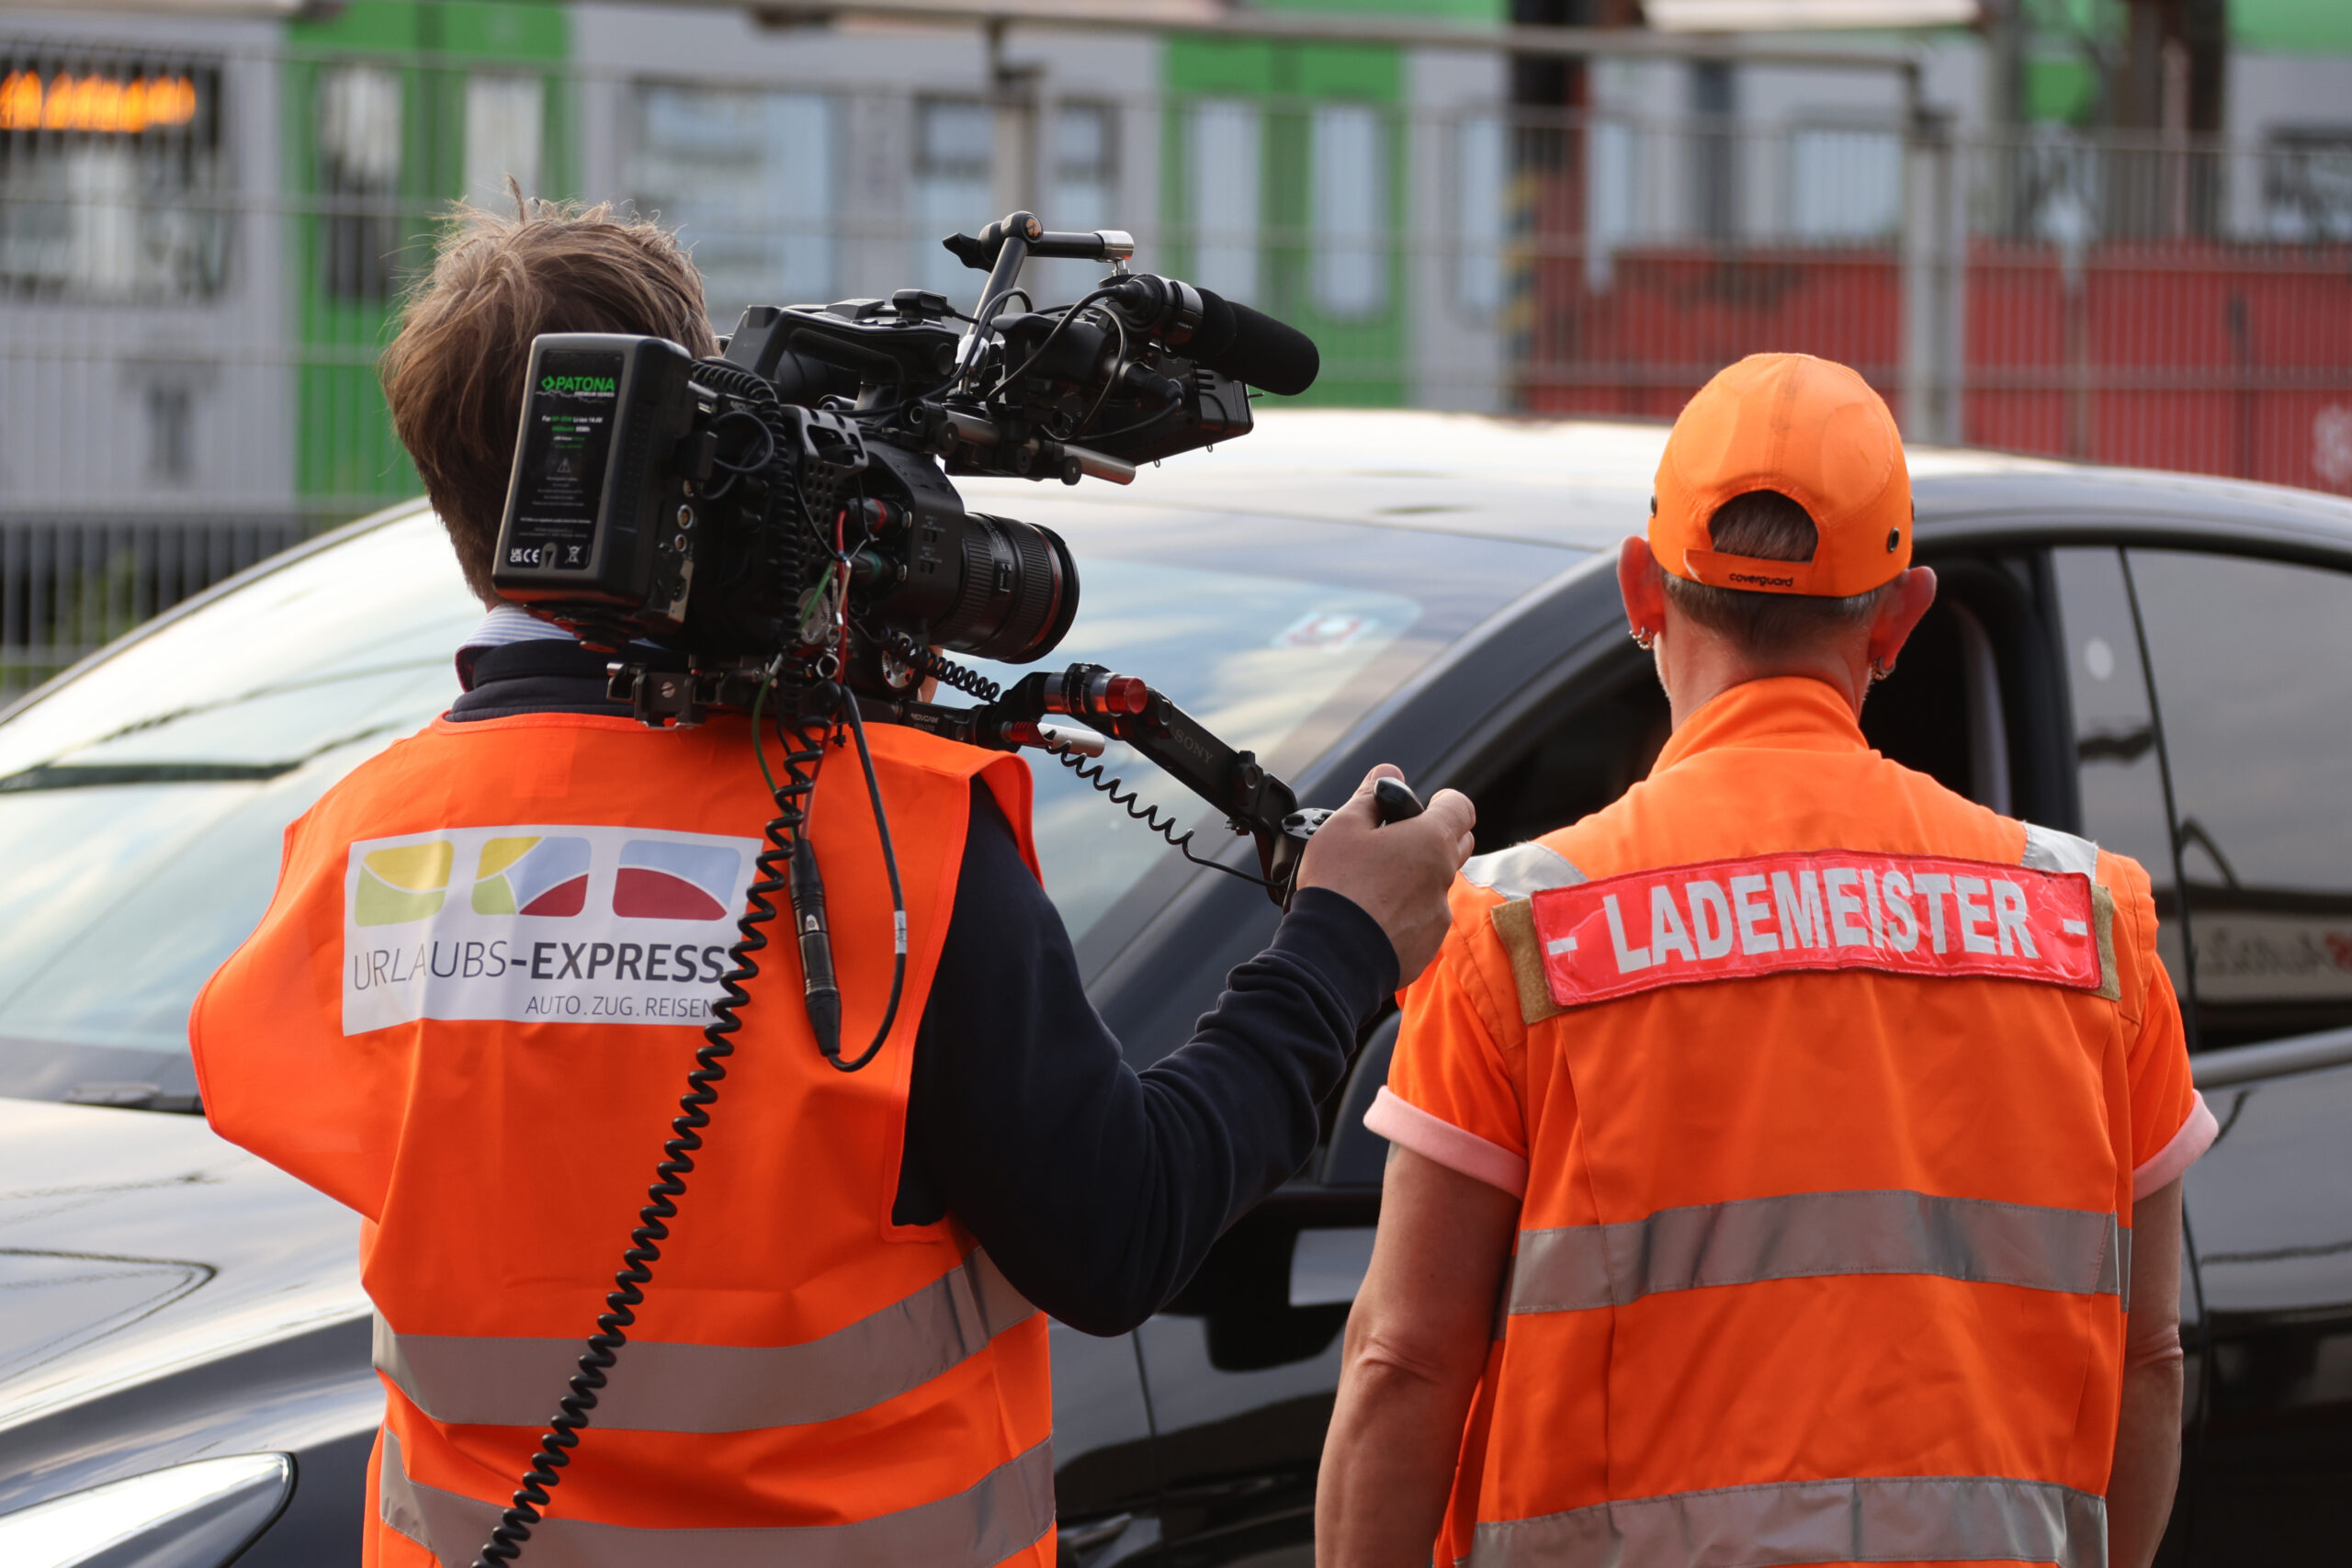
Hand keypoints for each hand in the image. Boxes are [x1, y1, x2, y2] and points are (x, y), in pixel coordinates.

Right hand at [1297, 765, 1475, 983]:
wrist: (1330, 956)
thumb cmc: (1337, 887)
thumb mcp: (1342, 827)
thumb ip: (1370, 796)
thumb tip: (1388, 773)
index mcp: (1430, 841)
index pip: (1460, 807)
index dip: (1444, 800)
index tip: (1425, 803)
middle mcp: (1443, 878)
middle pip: (1456, 845)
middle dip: (1434, 835)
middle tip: (1397, 839)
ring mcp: (1437, 916)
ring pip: (1437, 885)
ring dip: (1417, 877)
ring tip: (1376, 883)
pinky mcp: (1425, 946)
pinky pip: (1424, 920)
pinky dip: (1406, 913)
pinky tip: (1374, 916)